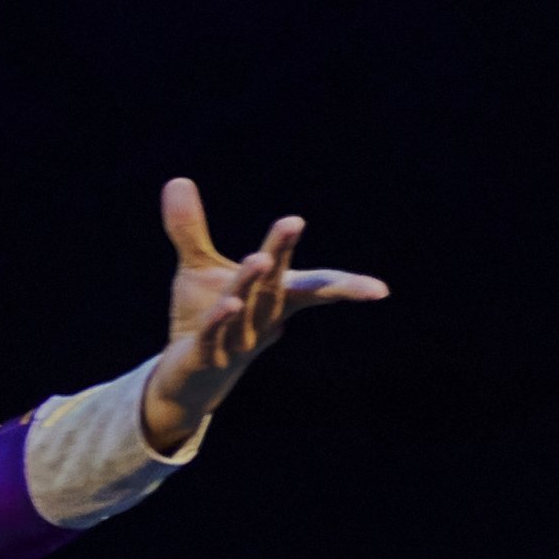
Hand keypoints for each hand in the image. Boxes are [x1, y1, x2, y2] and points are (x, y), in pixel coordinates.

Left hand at [136, 172, 383, 455]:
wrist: (186, 379)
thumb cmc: (204, 318)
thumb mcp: (197, 269)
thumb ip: (191, 229)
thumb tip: (178, 179)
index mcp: (273, 299)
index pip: (310, 287)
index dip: (344, 286)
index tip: (380, 290)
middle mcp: (262, 321)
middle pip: (276, 285)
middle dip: (283, 254)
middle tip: (292, 221)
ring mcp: (236, 342)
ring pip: (248, 310)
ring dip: (253, 285)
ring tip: (260, 256)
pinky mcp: (206, 357)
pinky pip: (214, 336)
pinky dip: (220, 320)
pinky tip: (227, 304)